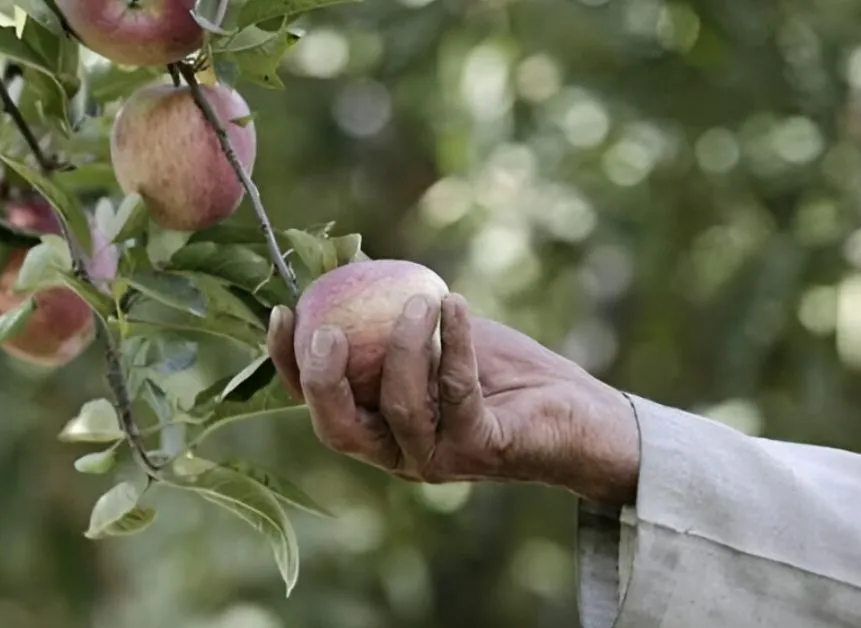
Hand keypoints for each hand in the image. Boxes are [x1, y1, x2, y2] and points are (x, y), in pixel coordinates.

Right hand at [266, 292, 639, 503]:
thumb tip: (345, 258)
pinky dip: (454, 344)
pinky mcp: (483, 449)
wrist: (577, 412)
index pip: (317, 405)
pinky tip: (456, 305)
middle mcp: (399, 453)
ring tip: (419, 301)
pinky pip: (459, 395)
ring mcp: (440, 459)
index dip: (288, 365)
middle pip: (339, 431)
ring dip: (404, 350)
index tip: (283, 311)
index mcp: (377, 427)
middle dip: (324, 381)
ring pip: (401, 411)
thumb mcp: (436, 334)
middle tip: (327, 329)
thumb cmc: (501, 372)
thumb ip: (389, 312)